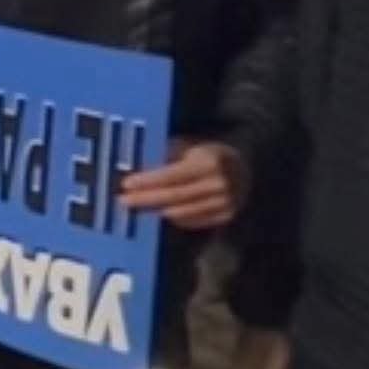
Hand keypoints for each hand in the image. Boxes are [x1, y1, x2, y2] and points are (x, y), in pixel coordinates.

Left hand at [122, 139, 248, 229]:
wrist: (246, 169)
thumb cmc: (208, 154)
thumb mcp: (191, 146)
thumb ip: (168, 155)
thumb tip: (138, 164)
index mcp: (208, 162)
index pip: (171, 175)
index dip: (148, 181)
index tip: (126, 184)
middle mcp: (218, 184)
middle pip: (174, 196)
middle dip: (146, 199)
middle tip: (123, 201)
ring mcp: (224, 203)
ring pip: (182, 212)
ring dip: (156, 212)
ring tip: (136, 209)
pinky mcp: (226, 216)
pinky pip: (194, 222)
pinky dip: (174, 219)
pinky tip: (159, 214)